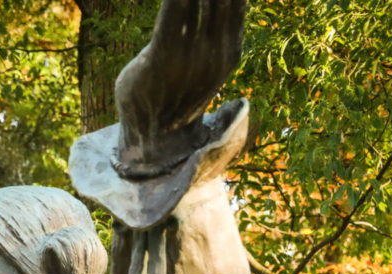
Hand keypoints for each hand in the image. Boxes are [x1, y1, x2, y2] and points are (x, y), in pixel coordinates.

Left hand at [114, 0, 245, 166]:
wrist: (154, 141)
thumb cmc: (174, 95)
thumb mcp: (204, 63)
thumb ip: (213, 33)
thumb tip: (221, 7)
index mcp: (230, 50)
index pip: (237, 0)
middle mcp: (216, 51)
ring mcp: (191, 55)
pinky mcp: (163, 57)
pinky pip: (173, 11)